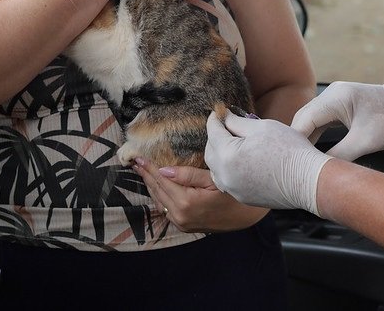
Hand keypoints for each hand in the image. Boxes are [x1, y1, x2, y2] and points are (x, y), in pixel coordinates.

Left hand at [133, 158, 266, 232]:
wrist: (248, 217)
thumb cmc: (234, 194)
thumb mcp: (213, 179)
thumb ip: (188, 175)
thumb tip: (163, 170)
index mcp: (186, 202)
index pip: (162, 180)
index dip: (149, 167)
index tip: (137, 157)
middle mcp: (180, 216)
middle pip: (157, 191)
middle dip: (146, 175)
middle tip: (135, 162)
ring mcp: (182, 223)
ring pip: (159, 201)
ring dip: (151, 186)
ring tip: (143, 171)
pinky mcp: (185, 226)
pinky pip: (166, 209)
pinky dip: (159, 196)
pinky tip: (157, 186)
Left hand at [205, 111, 332, 215]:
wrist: (310, 181)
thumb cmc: (290, 151)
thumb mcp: (262, 127)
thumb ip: (237, 122)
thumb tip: (225, 118)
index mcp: (228, 156)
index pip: (213, 133)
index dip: (214, 119)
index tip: (217, 112)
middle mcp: (226, 176)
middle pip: (210, 153)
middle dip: (215, 138)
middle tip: (226, 126)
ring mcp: (234, 190)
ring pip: (216, 170)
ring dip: (220, 155)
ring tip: (233, 143)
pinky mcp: (244, 198)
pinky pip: (228, 182)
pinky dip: (229, 170)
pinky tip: (240, 161)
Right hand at [291, 82, 383, 160]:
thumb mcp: (366, 142)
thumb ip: (341, 155)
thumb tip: (321, 171)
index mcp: (336, 98)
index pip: (304, 120)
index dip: (294, 142)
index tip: (289, 162)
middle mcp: (331, 94)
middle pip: (303, 118)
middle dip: (295, 140)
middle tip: (290, 164)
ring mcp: (334, 97)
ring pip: (310, 118)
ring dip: (304, 137)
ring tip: (298, 159)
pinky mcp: (339, 103)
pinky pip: (320, 119)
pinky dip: (314, 133)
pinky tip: (311, 150)